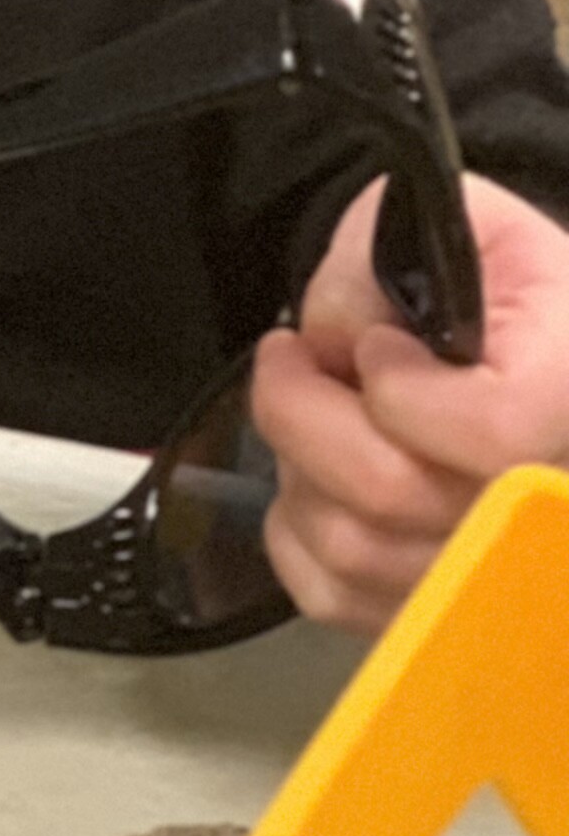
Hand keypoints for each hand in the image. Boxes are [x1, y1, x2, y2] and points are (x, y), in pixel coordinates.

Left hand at [254, 175, 568, 630]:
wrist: (540, 345)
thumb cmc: (509, 289)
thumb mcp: (464, 225)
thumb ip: (380, 266)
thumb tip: (333, 344)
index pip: (490, 433)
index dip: (400, 388)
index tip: (376, 345)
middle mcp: (551, 503)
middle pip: (391, 492)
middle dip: (304, 410)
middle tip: (292, 358)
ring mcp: (503, 574)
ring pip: (350, 548)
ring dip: (296, 467)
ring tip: (313, 412)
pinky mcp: (446, 610)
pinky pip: (333, 595)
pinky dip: (295, 531)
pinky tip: (317, 476)